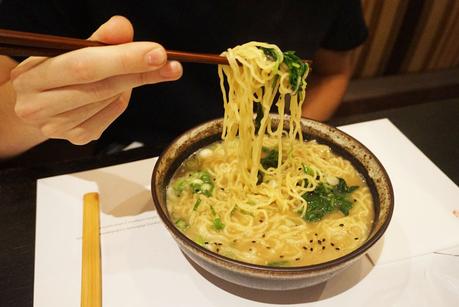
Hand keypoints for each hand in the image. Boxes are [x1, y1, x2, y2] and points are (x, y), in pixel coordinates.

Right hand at [10, 16, 182, 144]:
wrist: (36, 104)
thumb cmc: (53, 73)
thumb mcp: (67, 51)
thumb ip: (98, 39)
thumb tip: (123, 27)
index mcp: (31, 77)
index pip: (85, 66)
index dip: (124, 59)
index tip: (157, 53)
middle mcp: (38, 106)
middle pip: (101, 87)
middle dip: (140, 73)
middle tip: (170, 66)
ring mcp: (57, 127)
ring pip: (110, 101)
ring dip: (129, 85)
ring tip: (127, 72)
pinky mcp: (76, 138)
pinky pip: (112, 115)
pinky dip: (120, 101)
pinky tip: (115, 92)